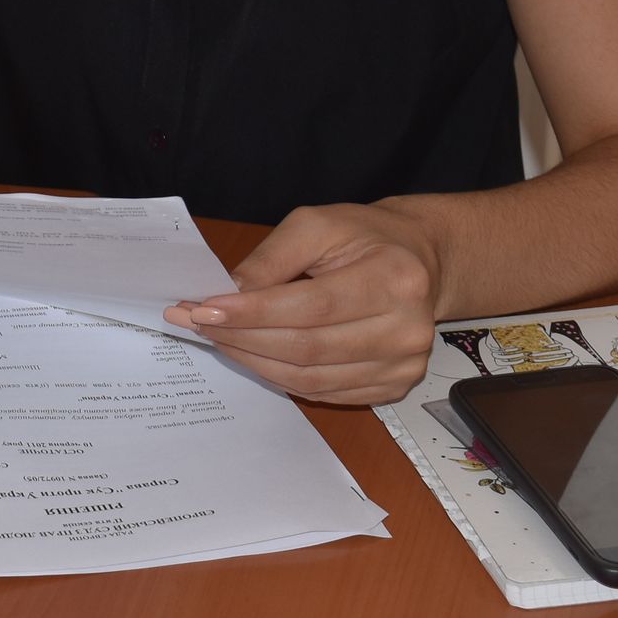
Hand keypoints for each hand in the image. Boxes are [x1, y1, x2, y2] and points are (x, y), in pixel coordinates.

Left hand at [166, 201, 445, 404]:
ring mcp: (403, 366)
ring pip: (309, 378)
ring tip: (218, 339)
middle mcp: (407, 329)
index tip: (203, 309)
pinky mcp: (393, 388)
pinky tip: (253, 355)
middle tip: (197, 324)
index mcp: (395, 278)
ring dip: (253, 361)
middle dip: (242, 338)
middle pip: (307, 348)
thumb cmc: (365, 237)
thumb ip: (271, 259)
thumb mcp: (317, 225)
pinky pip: (322, 392)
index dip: (253, 313)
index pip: (312, 307)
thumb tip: (226, 296)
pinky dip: (279, 377)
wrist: (421, 261)